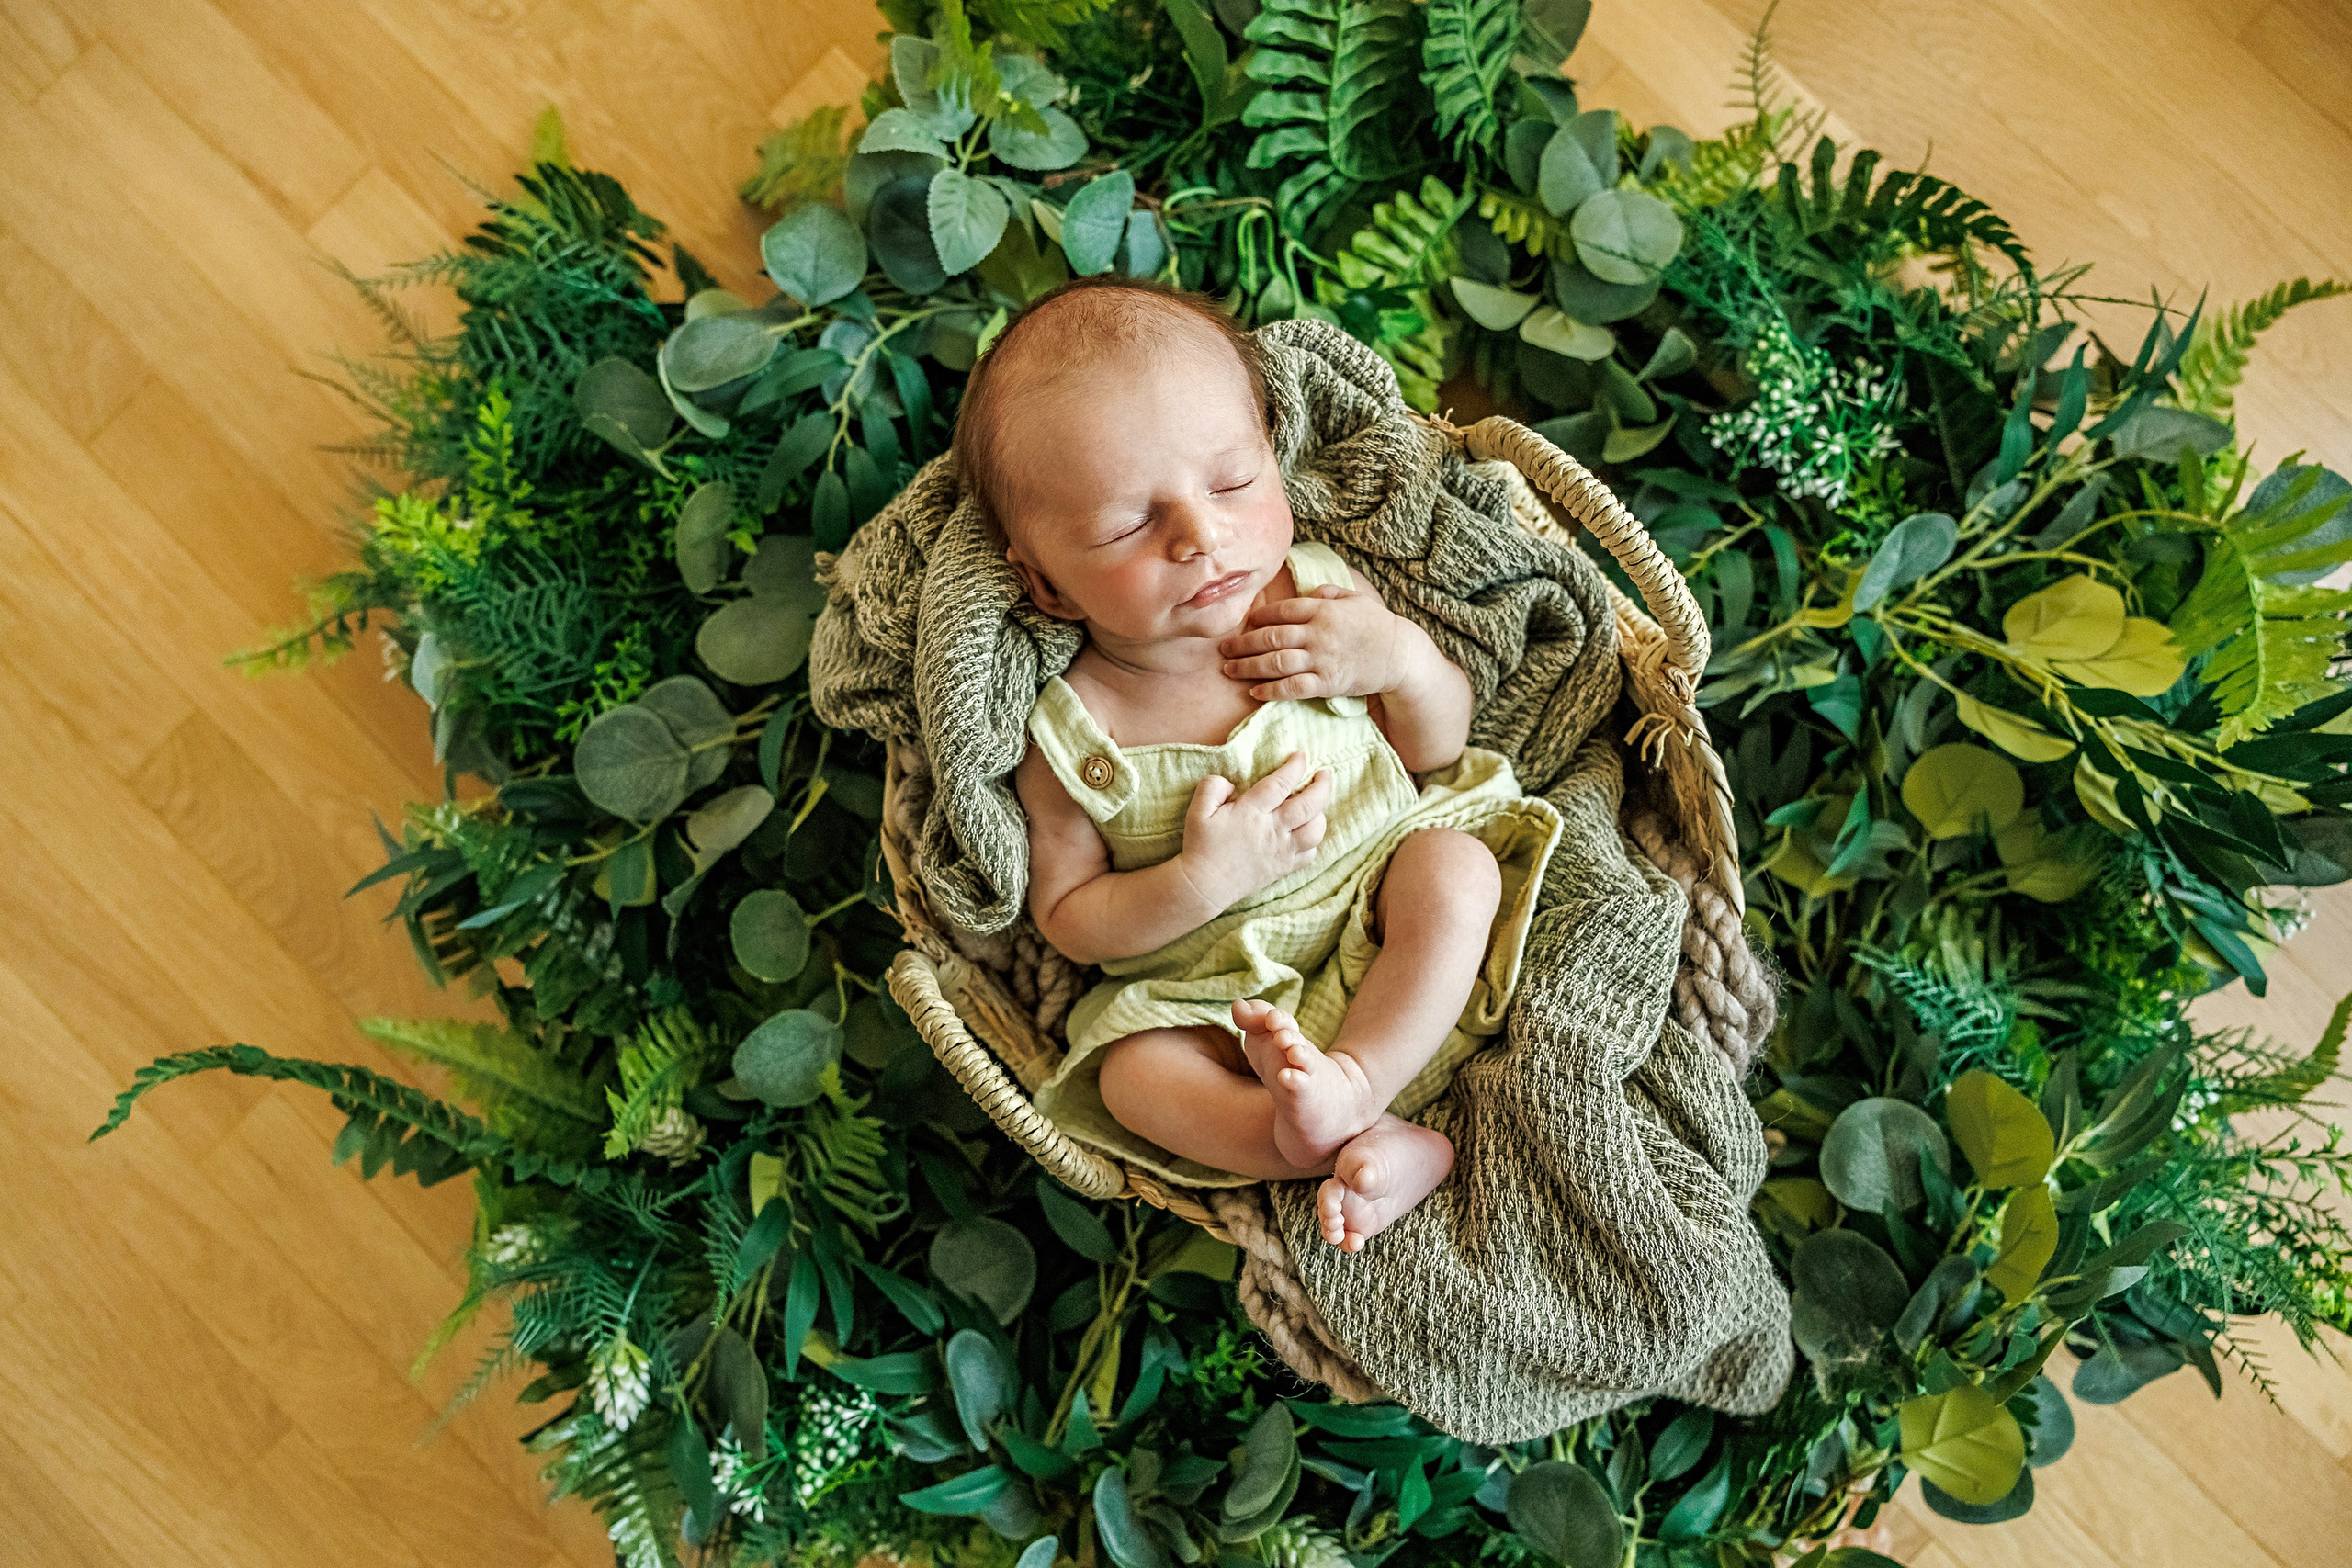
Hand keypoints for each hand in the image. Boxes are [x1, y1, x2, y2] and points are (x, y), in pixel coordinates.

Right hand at [1175, 752, 1333, 909]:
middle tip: (1324, 774)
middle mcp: (1271, 830)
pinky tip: (1307, 832)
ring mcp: (1281, 851)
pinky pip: (1310, 854)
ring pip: (1315, 830)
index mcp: (1251, 812)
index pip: (1281, 784)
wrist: (1204, 886)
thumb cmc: (1201, 845)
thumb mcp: (1198, 810)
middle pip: (1309, 805)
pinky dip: (1314, 840)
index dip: (1295, 766)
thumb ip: (1213, 786)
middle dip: (1322, 786)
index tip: (1301, 756)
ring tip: (1316, 804)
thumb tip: (1233, 784)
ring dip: (1321, 813)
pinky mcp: (1283, 868)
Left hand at [1218, 584, 1432, 701]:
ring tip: (1229, 669)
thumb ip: (1328, 593)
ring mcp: (1322, 659)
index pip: (1282, 611)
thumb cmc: (1376, 625)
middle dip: (1243, 644)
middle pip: (1271, 637)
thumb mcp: (1354, 599)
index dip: (1259, 617)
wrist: (1400, 655)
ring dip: (1249, 666)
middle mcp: (1318, 633)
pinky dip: (1271, 690)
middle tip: (1223, 649)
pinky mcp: (1327, 683)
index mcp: (1323, 609)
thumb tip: (1308, 592)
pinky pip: (1293, 687)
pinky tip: (1255, 691)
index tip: (1245, 622)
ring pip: (1276, 662)